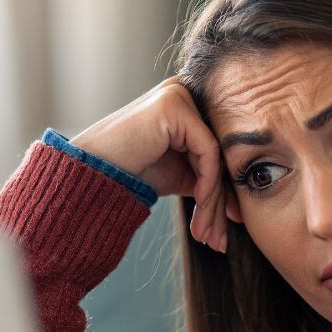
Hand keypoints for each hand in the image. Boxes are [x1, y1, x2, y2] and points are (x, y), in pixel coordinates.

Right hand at [69, 77, 229, 252]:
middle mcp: (186, 91)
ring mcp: (179, 94)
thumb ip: (209, 179)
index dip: (225, 190)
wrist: (91, 171)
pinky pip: (207, 152)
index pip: (218, 148)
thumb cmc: (130, 171)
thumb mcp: (180, 175)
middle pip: (219, 152)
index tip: (229, 224)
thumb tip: (240, 207)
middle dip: (220, 201)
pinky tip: (197, 205)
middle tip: (219, 240)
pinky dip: (207, 184)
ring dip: (212, 201)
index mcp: (189, 102)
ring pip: (216, 155)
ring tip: (207, 235)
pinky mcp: (175, 106)